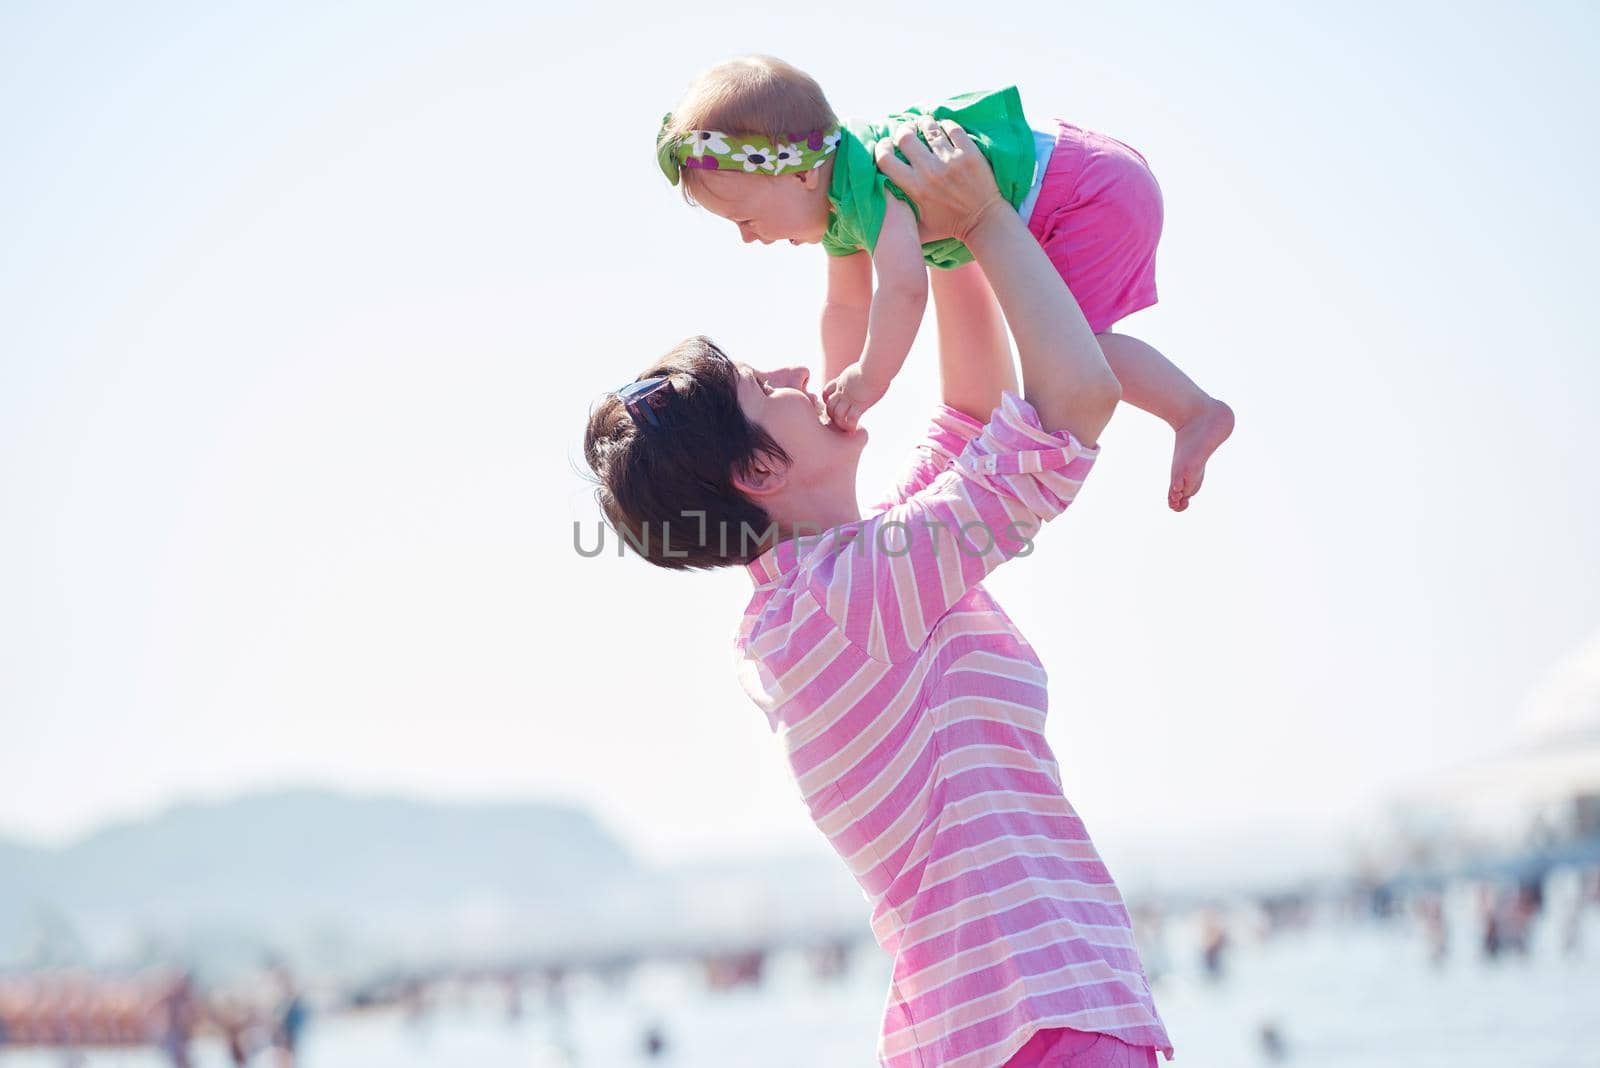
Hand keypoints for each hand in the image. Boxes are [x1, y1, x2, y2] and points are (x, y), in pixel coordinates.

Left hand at [822, 362, 888, 430]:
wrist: (875, 368)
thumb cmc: (875, 364)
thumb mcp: (861, 366)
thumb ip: (860, 372)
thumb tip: (868, 370)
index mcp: (842, 380)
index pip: (827, 391)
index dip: (827, 399)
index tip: (833, 403)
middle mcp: (843, 391)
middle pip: (829, 405)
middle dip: (831, 414)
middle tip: (837, 420)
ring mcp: (850, 399)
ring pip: (837, 414)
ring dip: (840, 422)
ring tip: (845, 427)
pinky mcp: (860, 405)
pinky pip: (851, 419)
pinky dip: (851, 426)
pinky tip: (854, 429)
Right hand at [873, 119, 1007, 242]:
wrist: (984, 222)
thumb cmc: (949, 227)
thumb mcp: (918, 227)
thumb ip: (898, 214)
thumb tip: (878, 201)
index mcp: (915, 188)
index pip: (885, 159)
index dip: (881, 148)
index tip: (887, 145)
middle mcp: (931, 172)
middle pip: (905, 137)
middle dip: (903, 131)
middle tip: (908, 131)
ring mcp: (951, 160)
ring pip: (929, 128)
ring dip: (924, 124)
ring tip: (925, 125)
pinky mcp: (969, 153)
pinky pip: (953, 128)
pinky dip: (946, 125)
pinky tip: (944, 128)